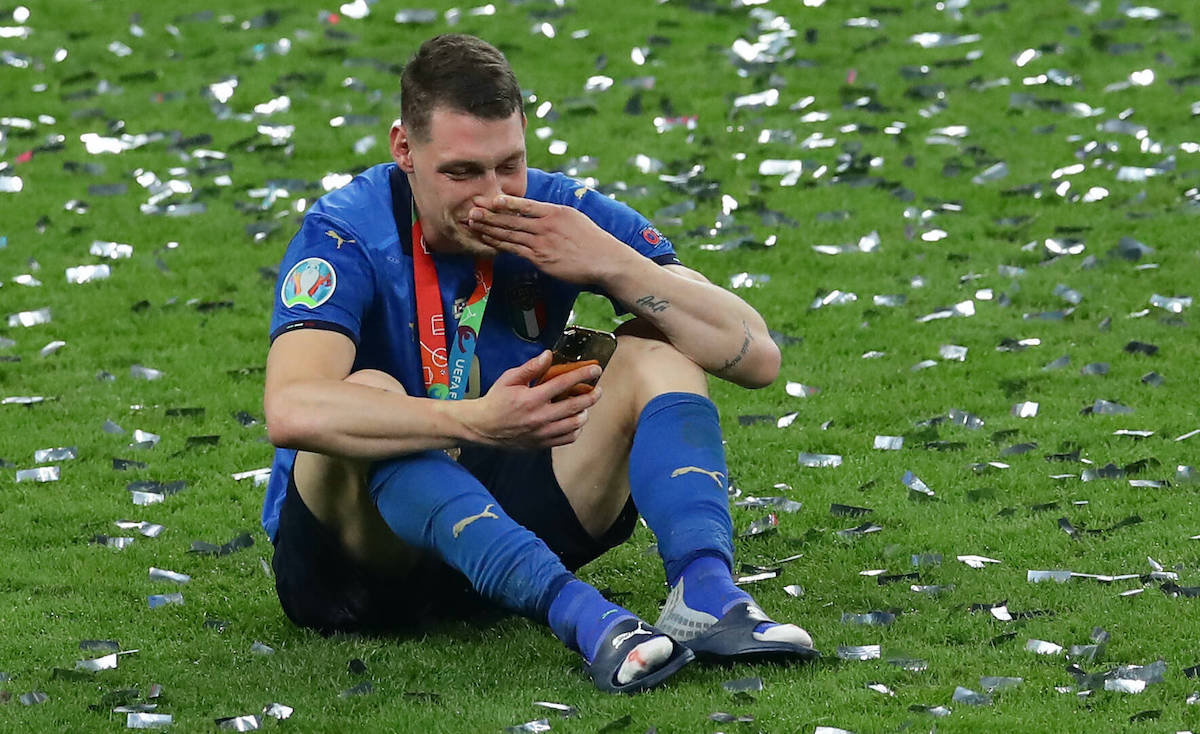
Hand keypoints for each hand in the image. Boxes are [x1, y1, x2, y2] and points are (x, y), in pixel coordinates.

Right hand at [459, 351, 602, 448]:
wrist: (483, 427)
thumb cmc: (496, 401)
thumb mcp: (509, 379)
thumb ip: (530, 368)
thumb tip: (548, 355)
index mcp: (532, 398)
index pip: (564, 384)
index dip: (583, 375)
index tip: (596, 369)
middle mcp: (540, 417)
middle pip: (576, 406)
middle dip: (592, 396)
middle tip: (598, 389)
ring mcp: (542, 433)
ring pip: (575, 424)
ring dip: (585, 413)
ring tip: (585, 405)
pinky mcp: (542, 443)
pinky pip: (567, 438)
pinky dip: (576, 429)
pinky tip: (574, 420)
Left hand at [467, 194, 628, 284]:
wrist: (605, 261)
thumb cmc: (592, 240)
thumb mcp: (574, 218)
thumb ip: (554, 214)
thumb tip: (539, 211)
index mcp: (555, 212)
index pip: (525, 205)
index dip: (505, 202)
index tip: (489, 199)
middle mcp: (547, 226)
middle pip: (512, 219)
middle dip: (489, 214)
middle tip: (471, 208)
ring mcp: (542, 243)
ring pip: (510, 234)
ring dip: (489, 228)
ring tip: (472, 223)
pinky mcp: (541, 259)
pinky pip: (515, 250)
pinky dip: (499, 244)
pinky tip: (488, 240)